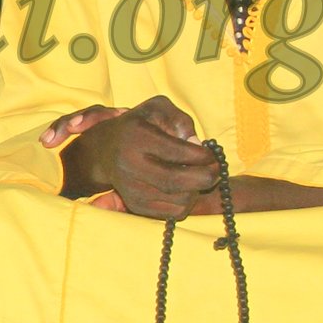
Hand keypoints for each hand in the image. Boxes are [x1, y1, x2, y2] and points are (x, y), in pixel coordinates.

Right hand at [60, 95, 227, 220]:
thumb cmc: (140, 125)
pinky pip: (174, 213)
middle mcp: (130, 165)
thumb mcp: (159, 108)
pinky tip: (184, 188)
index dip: (203, 156)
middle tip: (217, 169)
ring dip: (197, 189)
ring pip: (180, 199)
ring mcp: (132, 189)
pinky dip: (187, 202)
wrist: (106, 150)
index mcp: (137, 137)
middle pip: (177, 181)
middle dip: (207, 177)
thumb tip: (197, 145)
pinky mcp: (136, 205)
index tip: (212, 154)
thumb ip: (182, 121)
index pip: (178, 152)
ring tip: (196, 176)